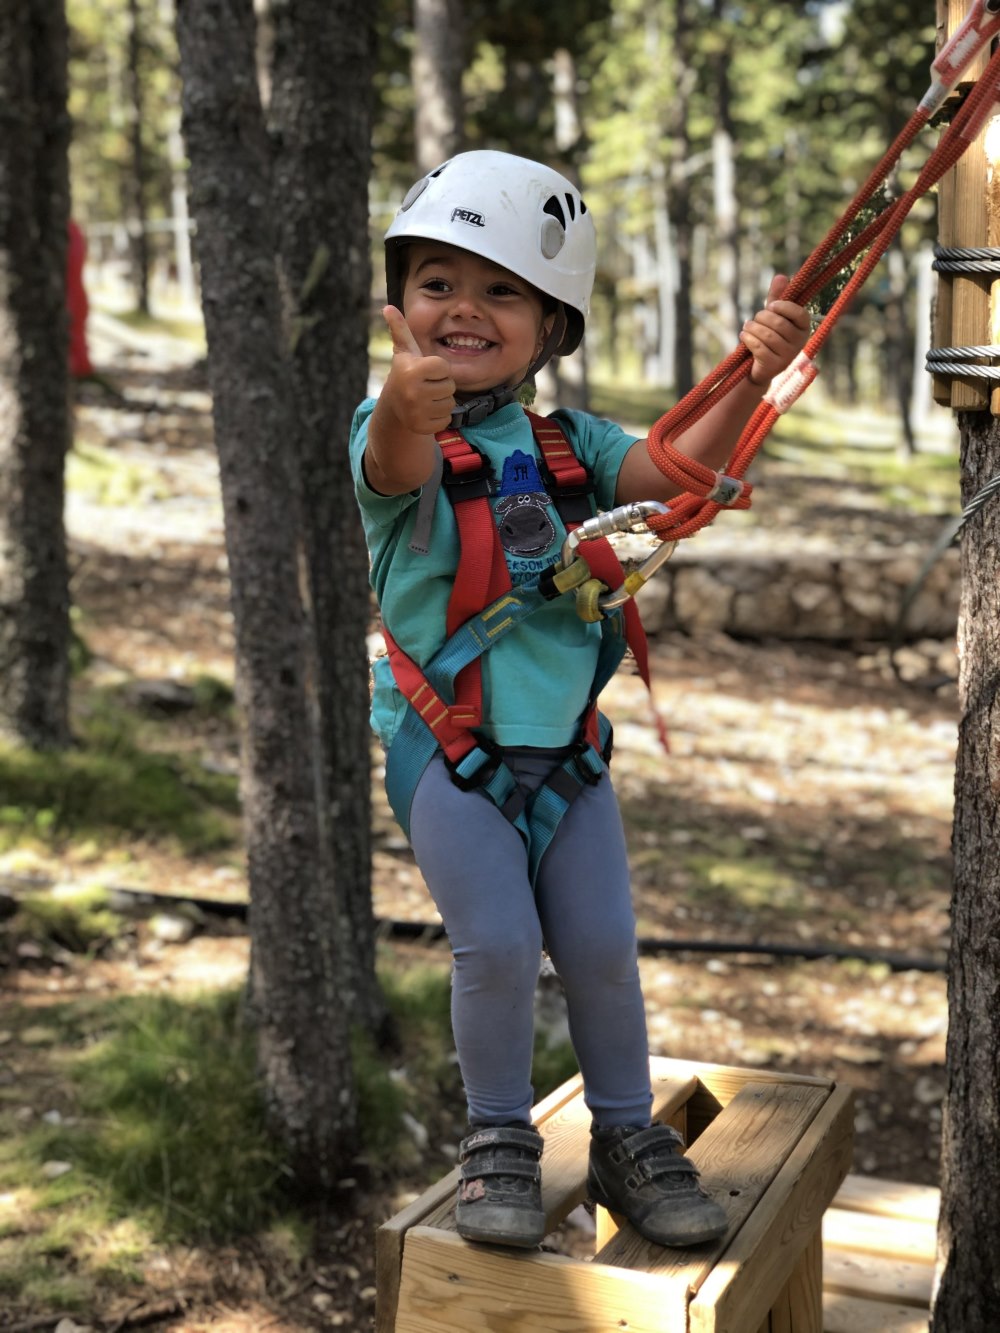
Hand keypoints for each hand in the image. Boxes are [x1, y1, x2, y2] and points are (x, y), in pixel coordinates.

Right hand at [382, 305, 455, 433]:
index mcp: (412, 371)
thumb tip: (388, 307)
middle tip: (426, 386)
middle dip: (442, 385)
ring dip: (442, 400)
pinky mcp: (422, 427)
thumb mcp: (404, 350)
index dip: (438, 368)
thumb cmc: (405, 372)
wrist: (394, 405)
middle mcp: (413, 392)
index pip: (444, 367)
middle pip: (450, 386)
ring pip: (450, 403)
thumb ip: (400, 328)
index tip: (425, 371)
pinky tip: (427, 411)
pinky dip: (440, 416)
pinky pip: (446, 419)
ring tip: (427, 398)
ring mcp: (417, 412)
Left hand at [740, 276, 810, 386]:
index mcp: (804, 328)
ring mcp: (788, 356)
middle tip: (754, 319)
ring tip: (746, 327)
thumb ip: (777, 297)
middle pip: (779, 323)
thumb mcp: (773, 316)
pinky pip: (759, 347)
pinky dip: (748, 339)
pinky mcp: (775, 366)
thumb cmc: (768, 337)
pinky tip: (743, 336)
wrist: (760, 367)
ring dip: (752, 328)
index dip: (785, 307)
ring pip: (767, 335)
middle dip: (762, 318)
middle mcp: (799, 343)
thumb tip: (781, 276)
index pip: (800, 314)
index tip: (771, 305)